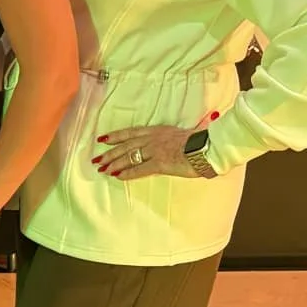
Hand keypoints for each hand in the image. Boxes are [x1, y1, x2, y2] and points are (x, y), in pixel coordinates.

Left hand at [94, 114, 216, 181]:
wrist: (209, 147)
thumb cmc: (202, 142)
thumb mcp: (184, 135)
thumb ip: (175, 138)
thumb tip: (173, 143)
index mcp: (159, 130)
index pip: (132, 132)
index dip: (116, 135)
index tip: (103, 138)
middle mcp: (153, 138)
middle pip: (126, 145)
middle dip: (109, 152)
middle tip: (96, 158)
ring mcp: (155, 150)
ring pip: (128, 156)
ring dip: (114, 163)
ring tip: (102, 168)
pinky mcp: (160, 163)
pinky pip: (139, 169)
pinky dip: (127, 173)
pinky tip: (118, 176)